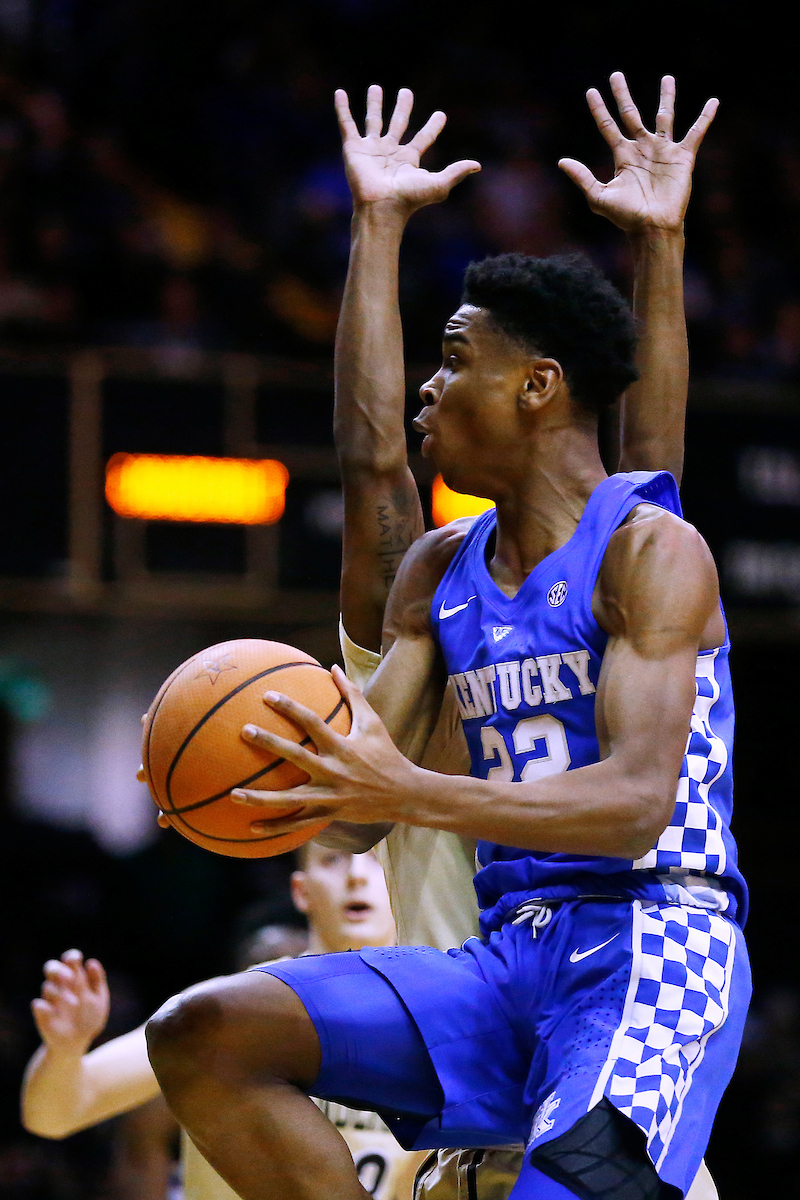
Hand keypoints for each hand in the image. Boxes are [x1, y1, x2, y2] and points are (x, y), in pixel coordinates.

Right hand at [31, 950, 109, 1054]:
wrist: (77, 1043)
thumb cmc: (89, 1017)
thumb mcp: (99, 999)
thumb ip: (98, 980)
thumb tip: (91, 962)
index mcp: (74, 978)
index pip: (70, 960)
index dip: (71, 956)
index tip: (76, 959)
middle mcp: (59, 986)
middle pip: (51, 968)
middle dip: (60, 970)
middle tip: (71, 978)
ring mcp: (49, 1000)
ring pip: (47, 986)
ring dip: (61, 992)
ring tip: (75, 1003)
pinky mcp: (41, 1015)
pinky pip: (38, 1005)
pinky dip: (45, 1005)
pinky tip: (55, 1012)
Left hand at [230, 666, 416, 833]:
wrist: (403, 794)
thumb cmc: (385, 754)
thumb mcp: (372, 722)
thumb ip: (352, 694)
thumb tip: (333, 666)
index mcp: (342, 746)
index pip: (312, 722)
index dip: (290, 708)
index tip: (267, 695)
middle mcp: (333, 771)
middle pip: (295, 756)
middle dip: (269, 743)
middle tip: (244, 731)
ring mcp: (329, 796)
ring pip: (290, 800)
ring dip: (260, 798)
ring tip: (233, 794)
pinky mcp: (328, 814)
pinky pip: (297, 824)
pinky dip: (275, 827)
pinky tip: (251, 828)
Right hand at [335, 84, 479, 213]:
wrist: (381, 207)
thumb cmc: (409, 199)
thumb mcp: (438, 184)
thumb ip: (456, 172)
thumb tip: (478, 166)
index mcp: (409, 160)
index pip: (423, 138)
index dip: (433, 127)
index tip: (441, 115)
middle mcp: (390, 152)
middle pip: (398, 124)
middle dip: (403, 107)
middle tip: (406, 92)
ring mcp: (371, 149)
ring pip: (373, 120)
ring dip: (374, 104)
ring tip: (376, 87)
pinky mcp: (353, 148)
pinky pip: (346, 124)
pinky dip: (342, 108)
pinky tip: (340, 93)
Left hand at [559, 73, 717, 232]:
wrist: (653, 227)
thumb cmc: (626, 217)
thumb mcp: (599, 197)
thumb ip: (582, 178)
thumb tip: (562, 161)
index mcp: (623, 156)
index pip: (608, 126)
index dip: (599, 110)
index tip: (590, 91)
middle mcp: (642, 149)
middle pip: (631, 114)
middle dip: (623, 95)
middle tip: (616, 74)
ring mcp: (663, 151)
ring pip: (665, 117)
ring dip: (666, 97)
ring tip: (668, 77)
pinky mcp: (683, 156)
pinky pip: (696, 132)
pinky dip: (705, 117)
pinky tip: (713, 102)